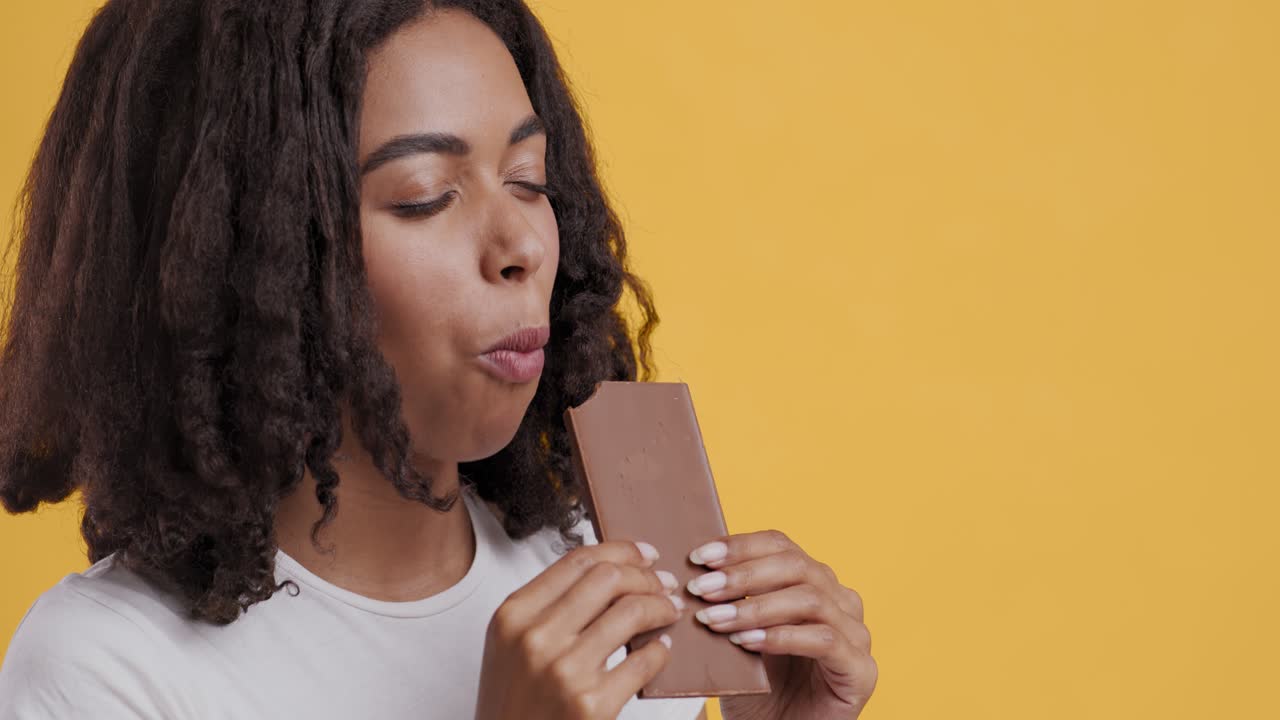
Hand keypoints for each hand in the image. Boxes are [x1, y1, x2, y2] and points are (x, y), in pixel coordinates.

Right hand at [474, 540, 685, 719]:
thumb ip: (550, 605)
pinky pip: (643, 661)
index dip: (622, 550)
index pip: (578, 560)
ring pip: (632, 612)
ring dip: (662, 607)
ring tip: (670, 612)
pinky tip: (661, 649)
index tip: (646, 555)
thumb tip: (612, 572)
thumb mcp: (512, 643)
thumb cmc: (515, 702)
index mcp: (513, 614)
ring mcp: (565, 671)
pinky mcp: (592, 705)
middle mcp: (536, 637)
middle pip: (609, 577)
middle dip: (647, 577)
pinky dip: (661, 651)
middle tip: (664, 586)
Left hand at [685, 530, 875, 719]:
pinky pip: (824, 640)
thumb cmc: (759, 688)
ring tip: (716, 619)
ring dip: (756, 606)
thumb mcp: (738, 635)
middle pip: (796, 564)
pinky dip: (781, 637)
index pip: (781, 545)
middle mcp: (840, 600)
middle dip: (742, 574)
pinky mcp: (861, 669)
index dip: (741, 546)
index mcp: (814, 581)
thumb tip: (694, 570)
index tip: (701, 557)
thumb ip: (728, 602)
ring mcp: (855, 633)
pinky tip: (747, 643)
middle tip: (701, 589)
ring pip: (809, 598)